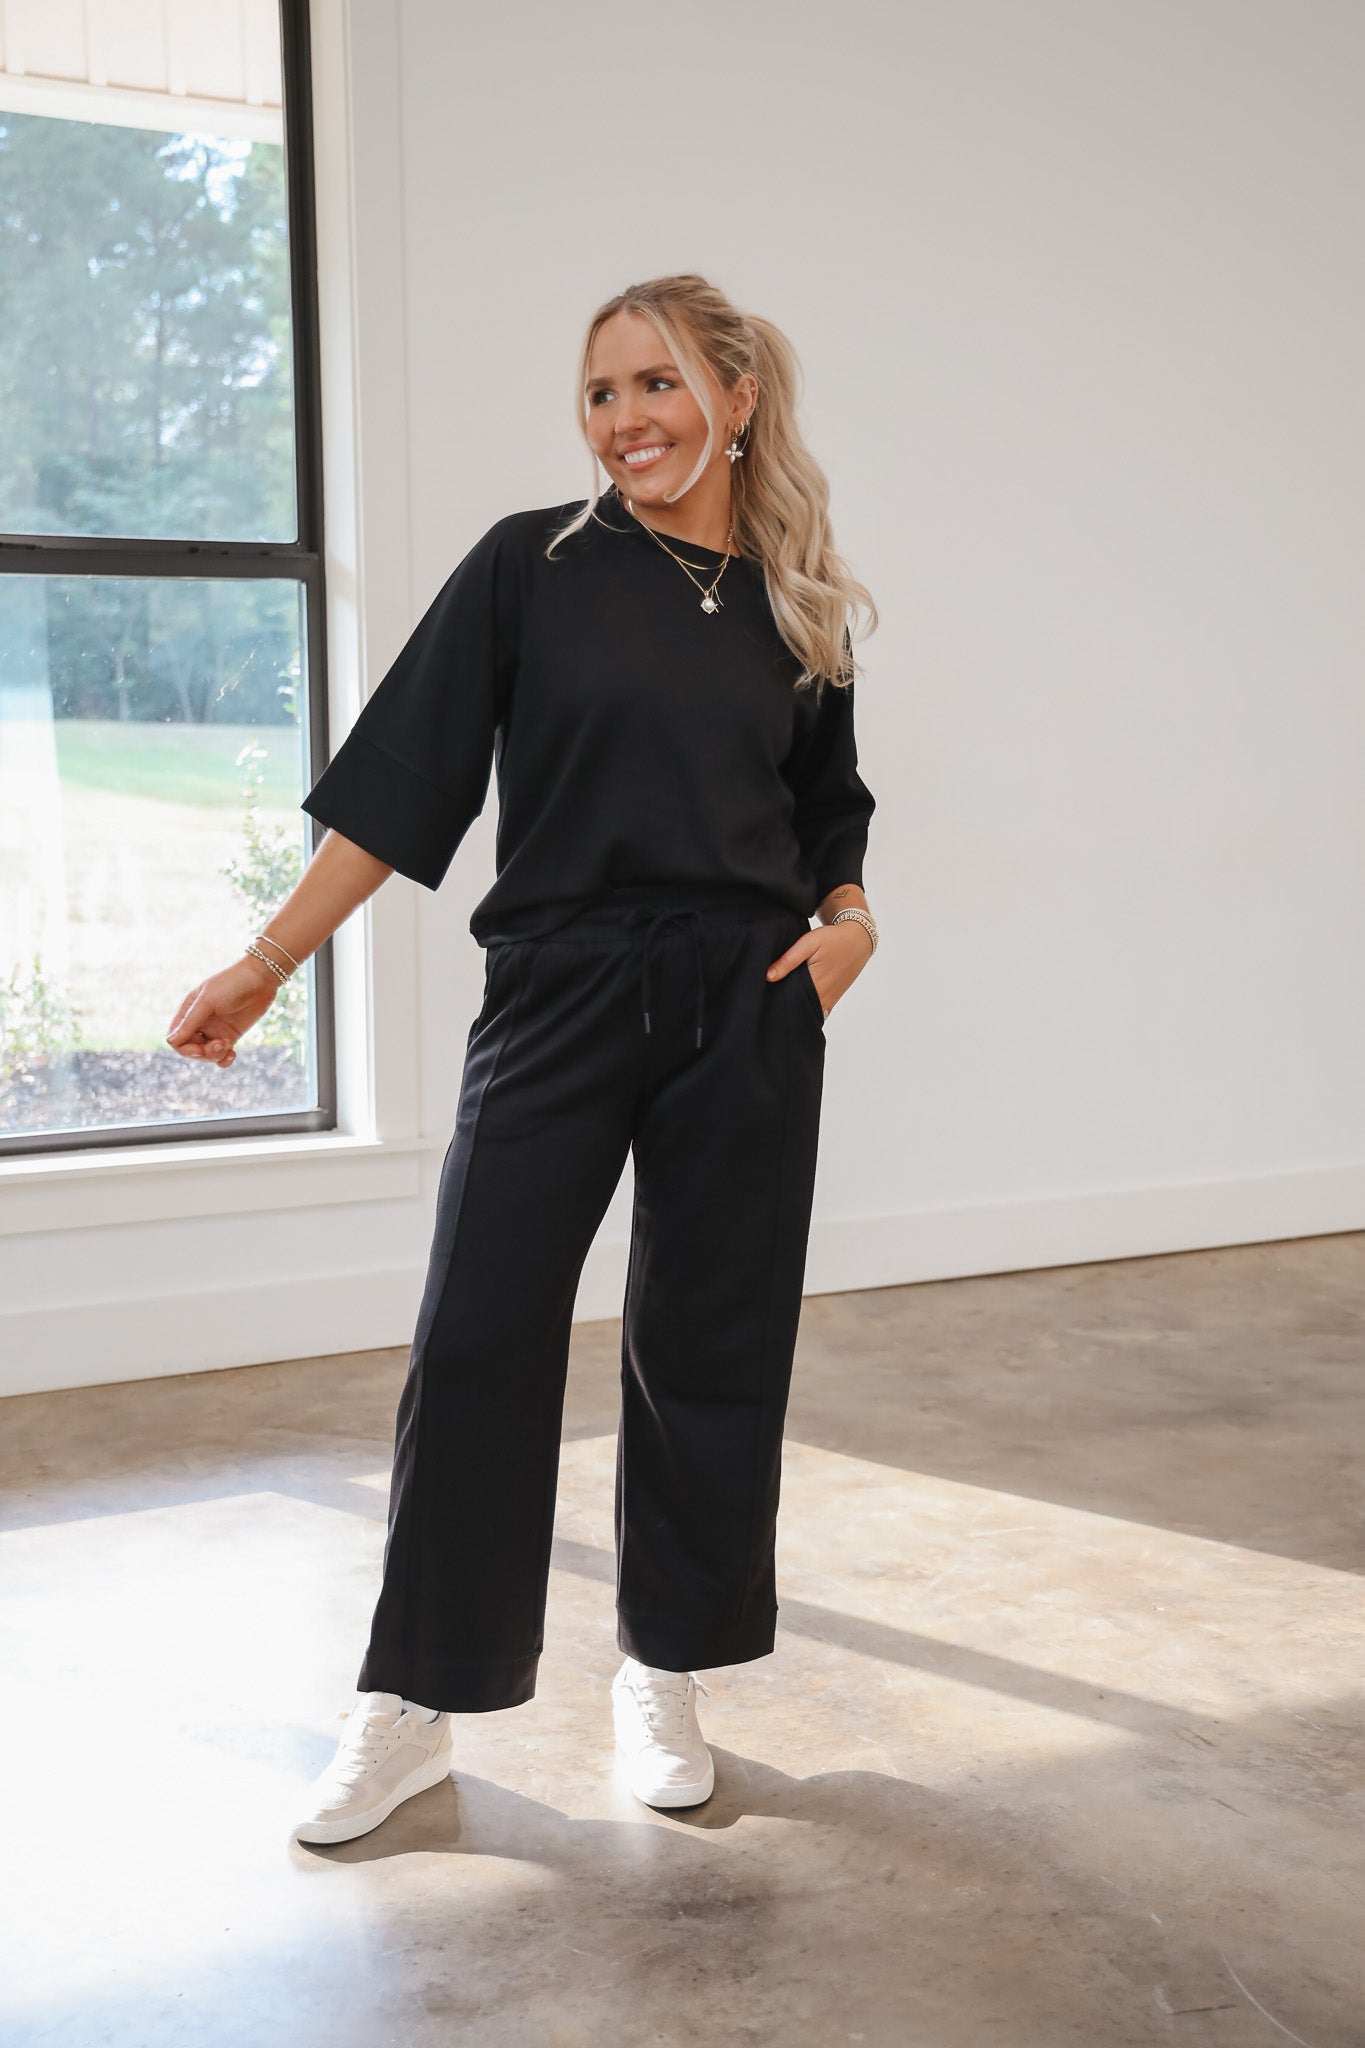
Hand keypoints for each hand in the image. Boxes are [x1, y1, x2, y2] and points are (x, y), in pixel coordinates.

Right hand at [166, 956, 281, 1066]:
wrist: (260, 979)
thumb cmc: (231, 984)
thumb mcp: (208, 1001)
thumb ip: (190, 1021)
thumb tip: (171, 1041)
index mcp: (189, 1012)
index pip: (176, 1039)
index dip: (185, 1049)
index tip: (199, 1049)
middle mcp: (199, 1023)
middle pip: (191, 1050)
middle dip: (204, 1053)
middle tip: (221, 1045)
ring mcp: (215, 1030)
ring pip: (206, 1055)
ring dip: (215, 1056)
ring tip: (228, 1045)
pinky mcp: (231, 1036)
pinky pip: (221, 1056)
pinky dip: (224, 1060)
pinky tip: (232, 1054)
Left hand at [765, 918, 872, 1016]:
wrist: (858, 940)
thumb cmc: (833, 939)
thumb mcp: (809, 943)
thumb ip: (788, 960)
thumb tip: (768, 976)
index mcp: (816, 985)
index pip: (790, 1001)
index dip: (777, 999)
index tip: (766, 994)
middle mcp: (824, 997)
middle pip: (797, 1008)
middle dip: (784, 1004)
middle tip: (770, 995)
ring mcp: (830, 1000)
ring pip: (807, 1010)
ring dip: (795, 1005)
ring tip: (783, 995)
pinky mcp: (833, 999)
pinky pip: (816, 1009)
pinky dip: (806, 1005)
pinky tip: (797, 996)